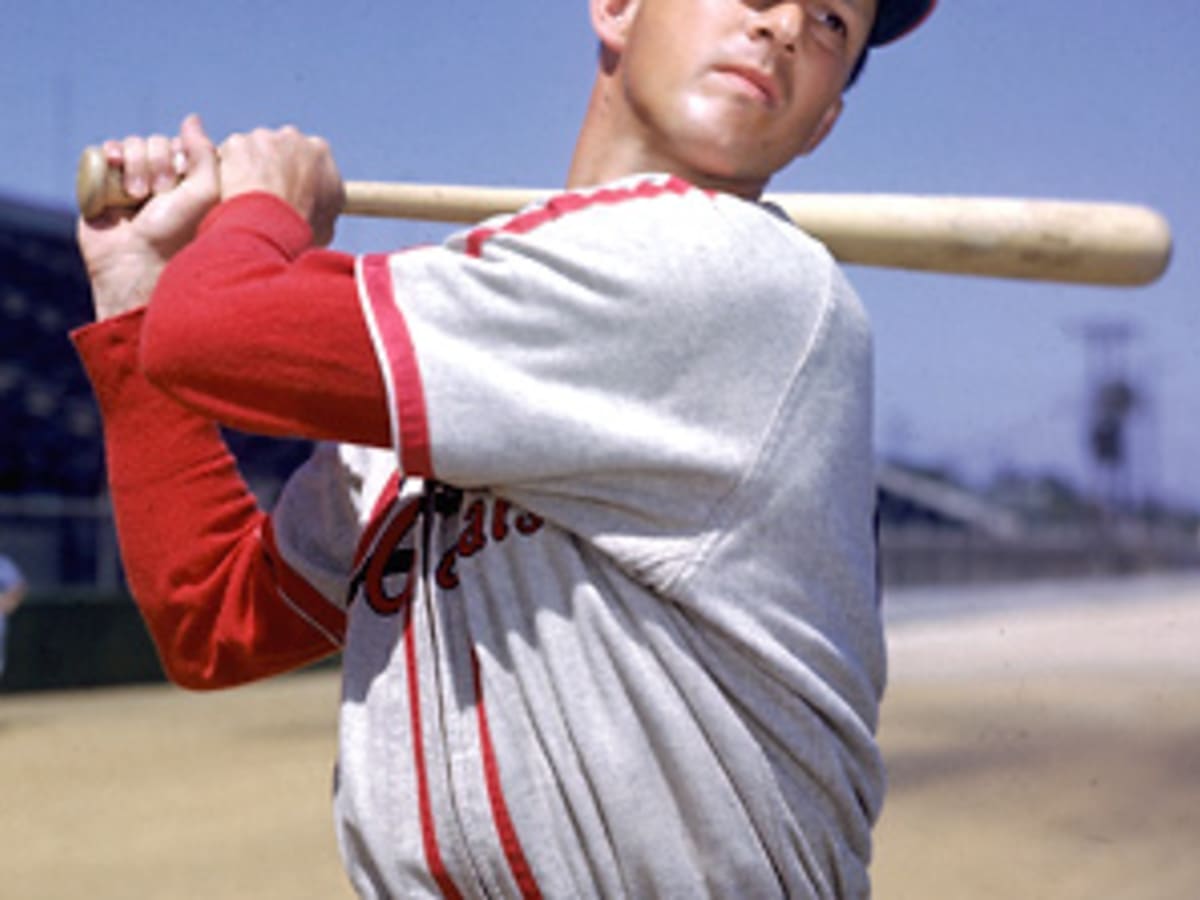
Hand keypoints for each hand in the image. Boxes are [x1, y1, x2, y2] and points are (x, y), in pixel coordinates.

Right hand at [77, 114, 219, 320]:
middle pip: (155, 142)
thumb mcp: (204, 192)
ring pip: (131, 145)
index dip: (176, 158)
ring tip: (136, 195)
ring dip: (135, 165)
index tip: (177, 186)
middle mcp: (159, 181)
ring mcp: (130, 182)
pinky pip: (105, 152)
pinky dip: (110, 153)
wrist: (136, 261)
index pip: (179, 146)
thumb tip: (191, 119)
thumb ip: (204, 153)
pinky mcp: (104, 185)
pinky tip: (113, 165)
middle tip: (157, 195)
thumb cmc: (177, 233)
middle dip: (156, 164)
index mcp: (186, 183)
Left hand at [217, 125, 344, 245]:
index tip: (293, 188)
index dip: (300, 174)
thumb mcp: (326, 222)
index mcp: (320, 152)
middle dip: (274, 164)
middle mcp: (294, 137)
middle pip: (281, 147)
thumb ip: (324, 207)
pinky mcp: (237, 143)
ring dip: (251, 167)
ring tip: (247, 197)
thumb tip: (319, 216)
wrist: (272, 227)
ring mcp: (263, 137)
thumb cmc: (302, 228)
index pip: (310, 157)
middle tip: (268, 193)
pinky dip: (229, 171)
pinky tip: (231, 192)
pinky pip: (231, 155)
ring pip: (254, 149)